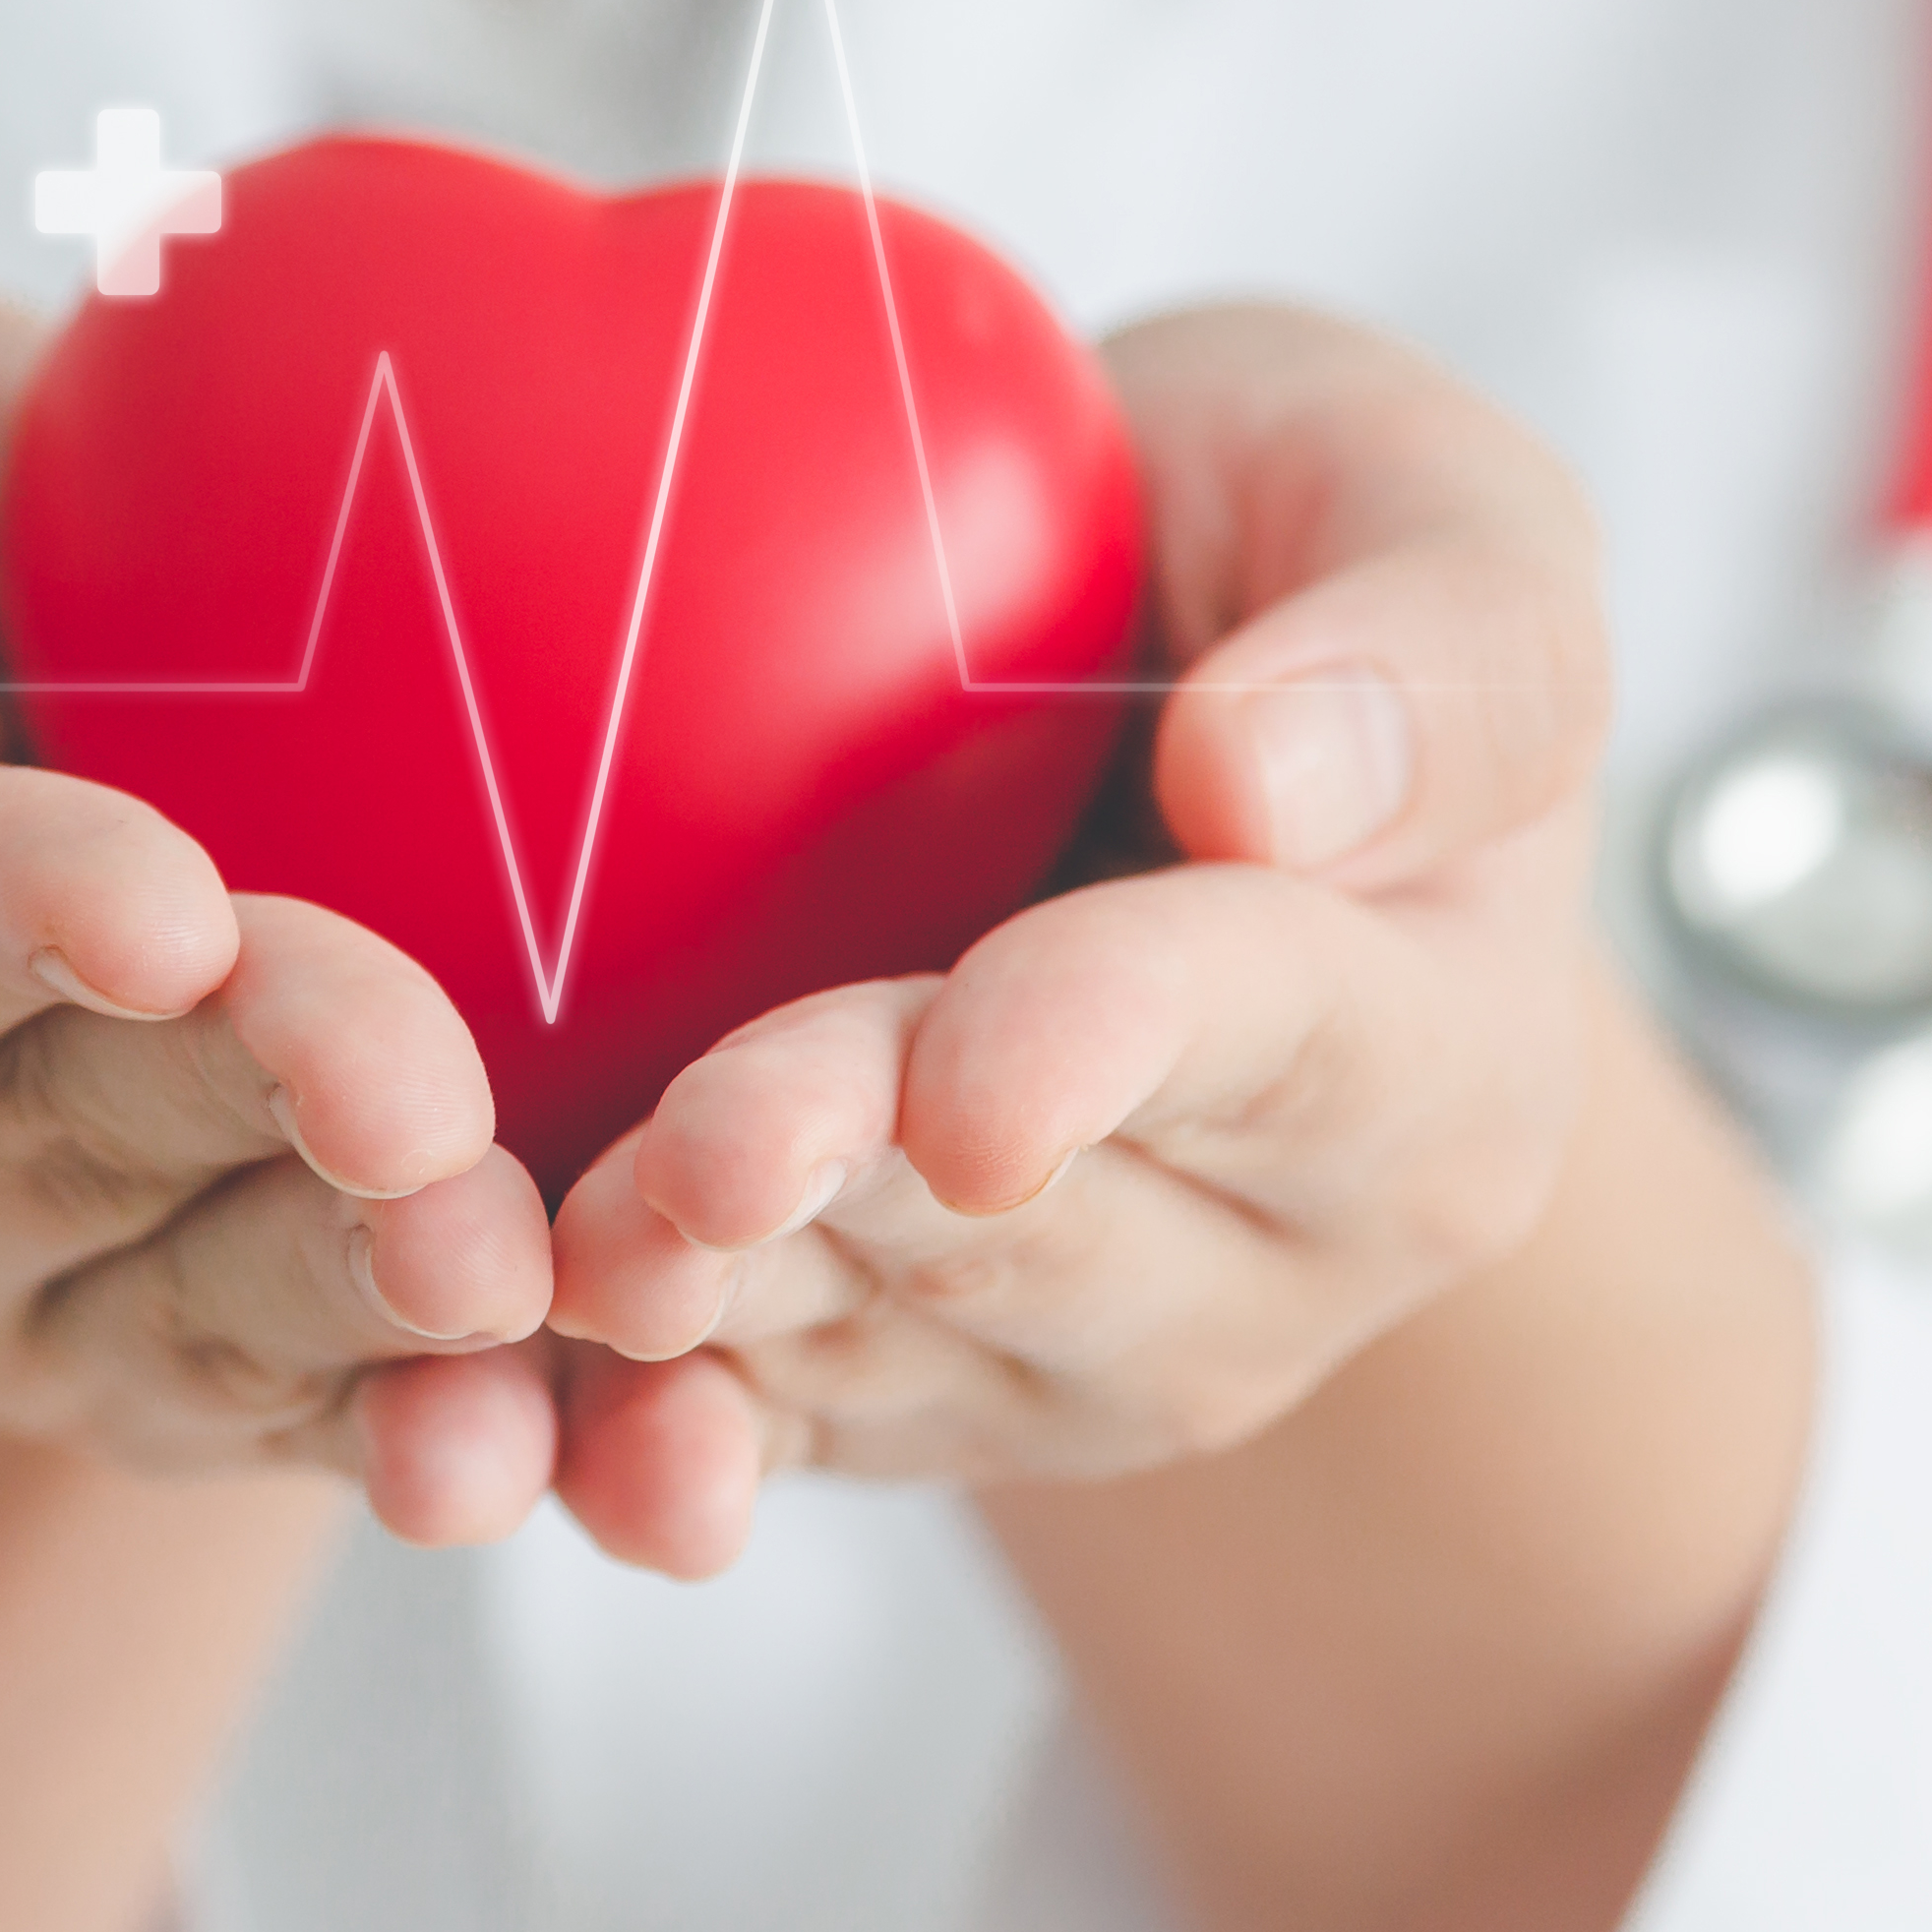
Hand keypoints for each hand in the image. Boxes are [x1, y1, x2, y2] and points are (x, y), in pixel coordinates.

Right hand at [0, 275, 565, 1532]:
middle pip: (38, 1147)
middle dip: (240, 1115)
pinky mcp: (198, 1388)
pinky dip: (476, 1438)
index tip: (164, 901)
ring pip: (199, 1326)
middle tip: (414, 1082)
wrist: (48, 701)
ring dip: (363, 1311)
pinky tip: (606, 1436)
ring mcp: (6, 1323)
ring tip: (509, 1262)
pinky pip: (339, 1430)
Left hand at [542, 303, 1617, 1568]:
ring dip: (714, 1313)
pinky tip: (489, 1430)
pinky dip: (618, 1427)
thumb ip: (1441, 636)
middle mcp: (1283, 1259)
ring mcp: (1082, 1360)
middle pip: (1037, 1229)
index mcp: (1442, 1054)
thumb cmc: (1296, 564)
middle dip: (850, 1190)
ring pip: (873, 1343)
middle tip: (691, 1168)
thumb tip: (1271, 777)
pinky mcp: (896, 1395)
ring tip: (561, 1266)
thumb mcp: (1429, 502)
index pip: (1272, 1038)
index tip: (974, 1096)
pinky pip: (751, 1425)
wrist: (1146, 725)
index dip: (1107, 1051)